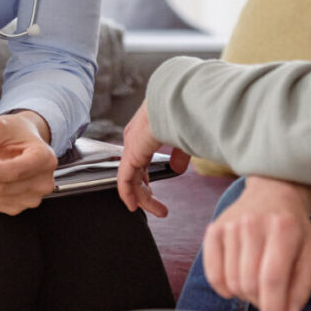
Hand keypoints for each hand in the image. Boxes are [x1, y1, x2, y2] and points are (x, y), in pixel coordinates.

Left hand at [115, 101, 189, 216]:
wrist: (179, 100)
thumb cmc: (186, 112)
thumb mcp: (184, 138)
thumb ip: (179, 154)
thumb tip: (178, 170)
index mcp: (147, 130)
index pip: (142, 158)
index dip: (148, 176)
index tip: (157, 190)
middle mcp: (136, 138)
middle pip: (136, 170)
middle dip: (146, 190)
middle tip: (160, 207)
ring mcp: (132, 146)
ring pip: (132, 178)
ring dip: (144, 197)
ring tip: (160, 211)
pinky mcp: (131, 154)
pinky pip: (125, 180)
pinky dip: (128, 194)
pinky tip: (133, 206)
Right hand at [203, 176, 310, 310]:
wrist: (272, 190)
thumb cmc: (293, 227)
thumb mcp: (309, 254)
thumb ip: (301, 287)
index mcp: (284, 229)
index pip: (273, 278)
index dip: (272, 309)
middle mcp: (254, 224)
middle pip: (250, 282)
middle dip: (260, 302)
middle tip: (269, 298)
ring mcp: (231, 225)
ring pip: (232, 280)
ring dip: (245, 294)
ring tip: (256, 285)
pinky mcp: (214, 228)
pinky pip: (212, 273)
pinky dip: (223, 288)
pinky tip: (235, 284)